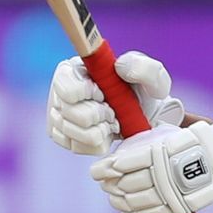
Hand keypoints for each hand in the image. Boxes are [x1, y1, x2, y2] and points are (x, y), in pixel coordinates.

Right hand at [47, 51, 183, 155]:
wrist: (144, 117)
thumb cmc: (144, 93)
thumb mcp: (153, 77)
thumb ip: (144, 68)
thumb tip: (120, 66)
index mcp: (75, 70)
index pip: (65, 85)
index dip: (85, 94)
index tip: (103, 94)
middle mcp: (60, 91)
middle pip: (67, 112)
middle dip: (97, 115)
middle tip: (113, 111)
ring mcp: (59, 115)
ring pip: (70, 132)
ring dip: (98, 131)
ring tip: (112, 122)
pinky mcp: (64, 136)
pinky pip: (75, 147)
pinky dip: (96, 144)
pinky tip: (107, 134)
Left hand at [88, 118, 212, 212]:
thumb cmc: (201, 139)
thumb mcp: (176, 127)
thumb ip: (156, 129)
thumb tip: (138, 123)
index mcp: (156, 152)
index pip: (121, 164)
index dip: (105, 169)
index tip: (97, 171)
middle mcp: (160, 173)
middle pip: (123, 184)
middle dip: (110, 185)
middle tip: (105, 183)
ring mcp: (168, 192)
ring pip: (133, 201)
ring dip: (119, 201)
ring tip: (115, 198)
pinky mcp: (176, 207)